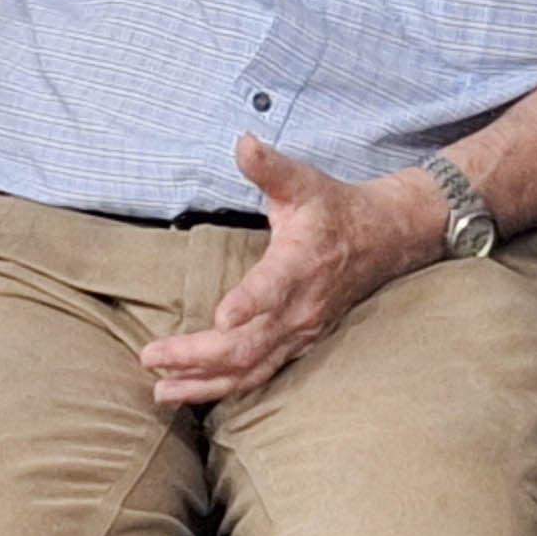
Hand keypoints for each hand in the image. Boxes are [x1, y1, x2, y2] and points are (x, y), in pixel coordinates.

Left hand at [139, 134, 447, 407]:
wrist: (385, 240)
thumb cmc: (333, 208)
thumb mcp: (303, 181)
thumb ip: (270, 167)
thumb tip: (243, 142)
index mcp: (300, 263)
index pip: (274, 287)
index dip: (249, 302)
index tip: (220, 317)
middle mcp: (301, 307)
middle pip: (250, 344)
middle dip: (198, 356)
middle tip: (151, 357)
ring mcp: (301, 332)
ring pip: (252, 369)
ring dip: (206, 383)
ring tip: (161, 391)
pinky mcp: (298, 345)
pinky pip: (260, 376)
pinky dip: (225, 388)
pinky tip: (193, 393)